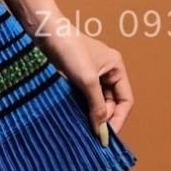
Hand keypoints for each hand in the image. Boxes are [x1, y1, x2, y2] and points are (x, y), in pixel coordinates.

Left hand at [36, 17, 134, 140]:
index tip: (107, 136)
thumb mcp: (87, 81)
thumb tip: (101, 129)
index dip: (119, 119)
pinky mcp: (75, 76)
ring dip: (91, 114)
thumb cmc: (70, 50)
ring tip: (83, 127)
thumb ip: (97, 105)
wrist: (44, 33)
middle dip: (104, 118)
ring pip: (96, 101)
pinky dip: (81, 107)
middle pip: (111, 103)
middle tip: (92, 134)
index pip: (125, 100)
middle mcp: (106, 71)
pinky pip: (83, 97)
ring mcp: (90, 74)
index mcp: (116, 67)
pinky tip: (74, 117)